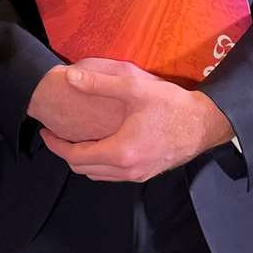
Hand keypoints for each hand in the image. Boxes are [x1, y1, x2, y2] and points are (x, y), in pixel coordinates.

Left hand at [38, 59, 233, 181]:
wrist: (206, 124)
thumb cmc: (172, 105)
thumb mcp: (134, 88)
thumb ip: (99, 83)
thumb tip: (69, 77)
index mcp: (120, 152)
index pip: (75, 156)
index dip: (55, 144)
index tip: (45, 131)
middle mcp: (127, 170)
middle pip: (83, 169)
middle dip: (66, 152)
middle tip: (56, 134)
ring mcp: (138, 175)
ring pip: (98, 174)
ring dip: (83, 159)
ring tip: (75, 138)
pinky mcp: (147, 173)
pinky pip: (113, 174)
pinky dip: (100, 162)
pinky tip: (101, 142)